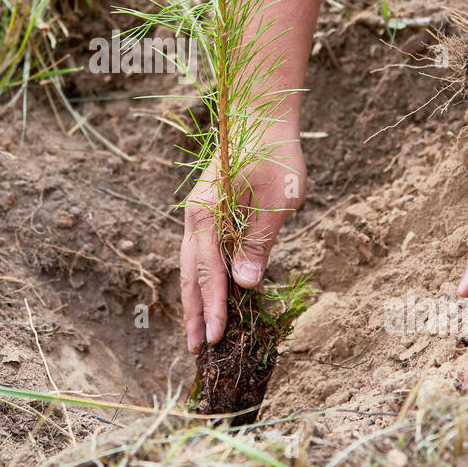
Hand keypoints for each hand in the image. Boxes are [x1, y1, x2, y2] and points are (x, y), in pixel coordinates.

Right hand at [180, 137, 305, 352]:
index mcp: (207, 213)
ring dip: (196, 300)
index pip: (209, 272)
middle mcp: (196, 217)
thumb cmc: (274, 153)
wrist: (261, 115)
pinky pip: (202, 254)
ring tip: (197, 333)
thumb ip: (259, 241)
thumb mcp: (277, 199)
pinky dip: (204, 279)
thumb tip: (245, 284)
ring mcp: (199, 215)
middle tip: (196, 350)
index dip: (213, 308)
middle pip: (190, 274)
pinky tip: (213, 298)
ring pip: (191, 266)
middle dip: (195, 313)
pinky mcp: (209, 213)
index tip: (215, 339)